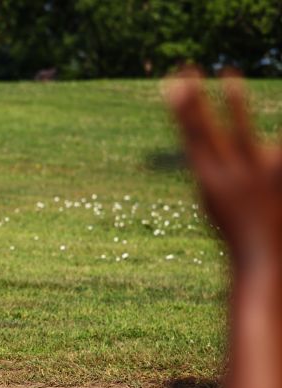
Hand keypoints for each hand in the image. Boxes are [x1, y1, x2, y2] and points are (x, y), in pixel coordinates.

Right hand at [164, 68, 281, 265]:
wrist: (264, 259)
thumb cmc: (239, 228)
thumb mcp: (218, 199)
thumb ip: (217, 168)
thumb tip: (203, 141)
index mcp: (207, 181)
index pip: (191, 137)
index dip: (181, 109)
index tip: (174, 83)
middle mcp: (227, 173)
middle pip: (206, 129)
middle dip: (193, 99)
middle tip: (185, 71)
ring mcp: (255, 173)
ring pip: (240, 130)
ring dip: (232, 103)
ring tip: (227, 77)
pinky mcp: (278, 175)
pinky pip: (272, 154)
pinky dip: (268, 158)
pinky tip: (263, 162)